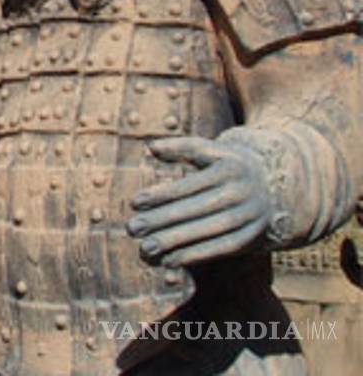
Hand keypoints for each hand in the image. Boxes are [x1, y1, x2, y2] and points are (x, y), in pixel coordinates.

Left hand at [128, 137, 271, 267]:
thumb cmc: (229, 165)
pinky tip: (170, 261)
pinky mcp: (250, 236)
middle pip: (195, 209)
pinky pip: (220, 248)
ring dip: (175, 242)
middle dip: (161, 220)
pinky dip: (195, 256)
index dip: (161, 194)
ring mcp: (248, 216)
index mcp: (228, 168)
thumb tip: (150, 146)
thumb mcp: (212, 151)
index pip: (188, 184)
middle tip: (132, 228)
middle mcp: (240, 193)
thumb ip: (182, 147)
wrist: (274, 186)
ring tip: (146, 248)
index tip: (134, 202)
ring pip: (207, 231)